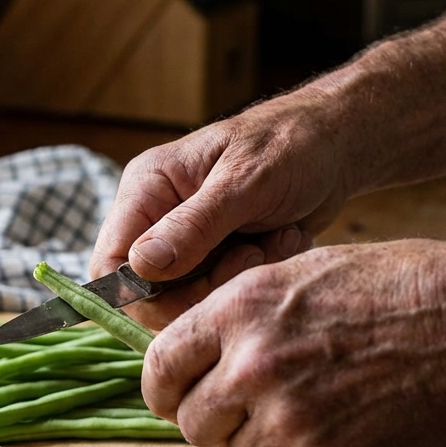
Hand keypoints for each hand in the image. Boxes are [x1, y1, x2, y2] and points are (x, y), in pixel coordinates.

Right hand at [91, 91, 354, 328]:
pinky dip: (251, 280)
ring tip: (273, 243)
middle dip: (201, 290)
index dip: (141, 294)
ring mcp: (185, 242)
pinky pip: (218, 295)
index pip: (109, 264)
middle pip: (147, 294)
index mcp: (146, 189)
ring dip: (233, 282)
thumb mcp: (245, 182)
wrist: (336, 146)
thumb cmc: (291, 145)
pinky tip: (281, 243)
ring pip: (186, 300)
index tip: (195, 291)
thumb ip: (194, 226)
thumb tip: (141, 266)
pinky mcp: (214, 259)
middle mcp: (155, 219)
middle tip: (249, 257)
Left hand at [141, 239, 445, 446]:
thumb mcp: (300, 272)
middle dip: (216, 422)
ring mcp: (288, 421)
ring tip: (318, 412)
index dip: (164, 389)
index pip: (159, 366)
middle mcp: (252, 367)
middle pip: (193, 422)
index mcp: (237, 310)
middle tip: (253, 412)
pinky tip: (346, 434)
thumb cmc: (396, 288)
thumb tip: (194, 353)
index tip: (176, 399)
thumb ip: (239, 315)